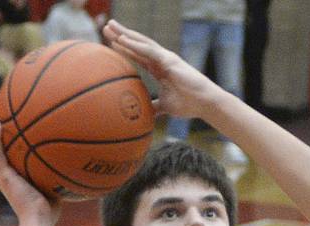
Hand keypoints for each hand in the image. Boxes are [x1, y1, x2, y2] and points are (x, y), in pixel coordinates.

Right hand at [0, 111, 60, 222]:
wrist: (39, 220)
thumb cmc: (49, 211)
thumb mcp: (52, 188)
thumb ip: (55, 175)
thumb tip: (70, 163)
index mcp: (13, 179)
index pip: (5, 157)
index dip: (3, 142)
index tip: (7, 128)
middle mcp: (5, 176)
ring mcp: (3, 176)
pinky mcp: (3, 177)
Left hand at [102, 19, 219, 121]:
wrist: (203, 103)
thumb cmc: (187, 104)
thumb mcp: (164, 106)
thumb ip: (153, 107)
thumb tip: (143, 115)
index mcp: (159, 69)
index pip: (138, 56)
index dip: (124, 49)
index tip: (110, 43)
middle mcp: (160, 59)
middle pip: (137, 44)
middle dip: (121, 35)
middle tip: (106, 27)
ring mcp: (165, 58)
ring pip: (141, 42)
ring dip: (125, 34)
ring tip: (110, 26)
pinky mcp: (169, 60)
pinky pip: (148, 50)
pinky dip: (135, 44)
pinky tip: (122, 39)